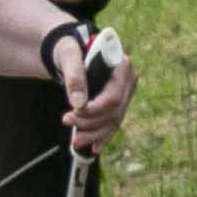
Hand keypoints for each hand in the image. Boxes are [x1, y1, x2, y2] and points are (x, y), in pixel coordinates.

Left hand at [52, 28, 130, 152]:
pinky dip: (103, 136)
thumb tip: (78, 103)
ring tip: (76, 141)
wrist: (69, 51)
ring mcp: (125, 93)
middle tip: (67, 121)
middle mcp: (128, 80)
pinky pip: (113, 123)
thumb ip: (74, 76)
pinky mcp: (118, 102)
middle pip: (115, 112)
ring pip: (114, 121)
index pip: (113, 97)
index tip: (73, 113)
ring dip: (95, 134)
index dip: (94, 110)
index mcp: (122, 66)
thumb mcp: (67, 55)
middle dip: (91, 123)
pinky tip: (94, 148)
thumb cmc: (69, 49)